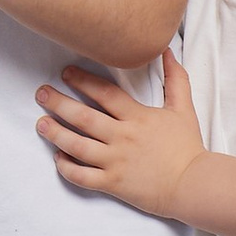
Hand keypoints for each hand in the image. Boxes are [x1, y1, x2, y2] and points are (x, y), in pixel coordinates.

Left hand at [36, 49, 204, 216]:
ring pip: (77, 146)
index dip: (83, 80)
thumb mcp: (183, 108)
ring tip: (40, 123)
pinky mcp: (113, 184)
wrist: (194, 185)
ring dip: (55, 133)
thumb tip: (167, 51)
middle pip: (84, 117)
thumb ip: (175, 79)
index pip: (105, 93)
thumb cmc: (187, 147)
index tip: (65, 72)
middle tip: (40, 93)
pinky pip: (82, 176)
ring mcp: (116, 161)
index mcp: (137, 117)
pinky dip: (66, 168)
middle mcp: (123, 137)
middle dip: (58, 103)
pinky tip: (57, 158)